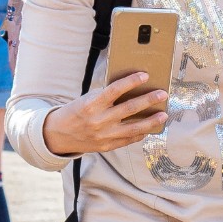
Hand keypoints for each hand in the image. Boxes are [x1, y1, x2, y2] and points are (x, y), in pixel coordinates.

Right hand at [41, 71, 167, 157]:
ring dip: (151, 121)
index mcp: (92, 104)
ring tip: (163, 115)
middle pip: (129, 108)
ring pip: (134, 127)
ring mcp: (104, 135)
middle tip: (163, 94)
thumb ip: (106, 97)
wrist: (59, 134)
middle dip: (148, 100)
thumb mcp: (87, 99)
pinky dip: (140, 133)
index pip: (115, 90)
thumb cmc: (77, 111)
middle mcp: (99, 120)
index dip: (131, 81)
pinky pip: (128, 140)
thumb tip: (133, 91)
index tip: (145, 75)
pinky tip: (149, 128)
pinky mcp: (107, 146)